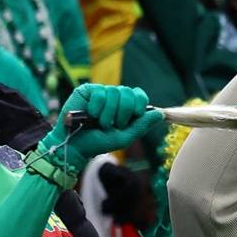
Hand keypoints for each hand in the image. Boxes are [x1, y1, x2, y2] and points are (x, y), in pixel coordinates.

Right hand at [38, 84, 164, 174]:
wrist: (75, 145)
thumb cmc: (98, 142)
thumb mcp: (124, 137)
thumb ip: (142, 125)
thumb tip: (161, 114)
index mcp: (125, 107)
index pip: (139, 95)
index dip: (139, 104)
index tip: (134, 116)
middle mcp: (113, 98)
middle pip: (128, 92)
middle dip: (123, 111)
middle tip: (113, 125)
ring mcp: (100, 93)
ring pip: (114, 92)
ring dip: (108, 113)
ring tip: (100, 123)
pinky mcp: (86, 90)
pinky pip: (99, 92)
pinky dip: (97, 107)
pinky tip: (90, 114)